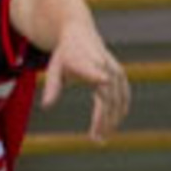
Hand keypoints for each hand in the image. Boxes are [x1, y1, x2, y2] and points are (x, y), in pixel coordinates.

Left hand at [42, 27, 130, 143]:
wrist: (78, 31)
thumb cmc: (65, 54)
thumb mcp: (54, 68)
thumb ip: (52, 87)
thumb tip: (47, 106)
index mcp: (85, 62)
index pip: (94, 70)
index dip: (98, 76)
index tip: (105, 82)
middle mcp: (104, 66)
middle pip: (108, 95)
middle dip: (104, 119)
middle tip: (96, 139)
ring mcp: (114, 70)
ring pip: (119, 99)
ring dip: (114, 120)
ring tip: (102, 137)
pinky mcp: (119, 74)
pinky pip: (124, 96)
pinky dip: (120, 111)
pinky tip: (113, 126)